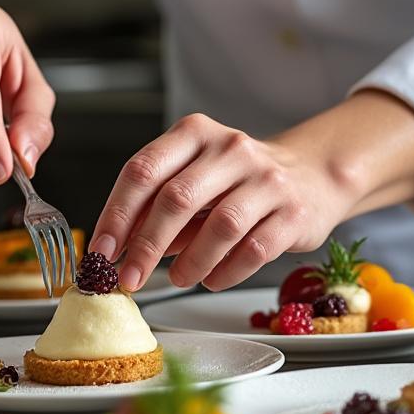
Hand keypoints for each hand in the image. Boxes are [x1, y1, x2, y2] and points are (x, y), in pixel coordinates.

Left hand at [91, 114, 349, 292]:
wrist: (312, 175)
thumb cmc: (239, 182)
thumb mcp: (194, 181)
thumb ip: (157, 209)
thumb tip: (118, 249)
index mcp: (195, 134)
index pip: (144, 170)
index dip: (116, 214)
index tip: (101, 251)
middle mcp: (231, 149)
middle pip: (176, 198)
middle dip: (146, 246)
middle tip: (128, 279)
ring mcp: (266, 179)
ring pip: (220, 225)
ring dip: (189, 262)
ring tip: (176, 280)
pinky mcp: (293, 212)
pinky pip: (254, 249)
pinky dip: (226, 271)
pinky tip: (212, 280)